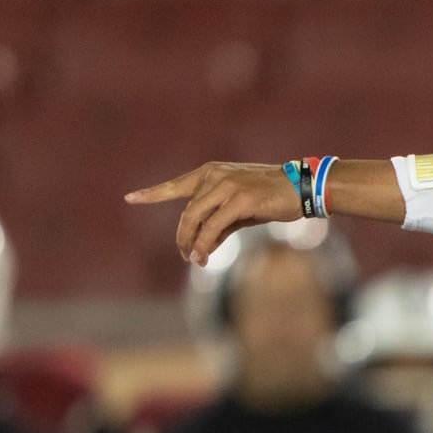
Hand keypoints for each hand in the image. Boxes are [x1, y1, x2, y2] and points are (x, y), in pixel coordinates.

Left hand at [125, 162, 300, 265]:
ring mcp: (227, 186)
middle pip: (186, 211)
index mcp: (212, 173)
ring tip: (193, 259)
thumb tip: (202, 249)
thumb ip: (219, 225)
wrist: (301, 188)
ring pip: (196, 218)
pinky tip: (202, 255)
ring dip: (191, 242)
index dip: (153, 193)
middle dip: (182, 236)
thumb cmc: (272, 198)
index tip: (131, 198)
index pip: (177, 185)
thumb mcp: (241, 211)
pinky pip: (213, 226)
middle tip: (184, 255)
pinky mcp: (240, 199)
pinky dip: (205, 242)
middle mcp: (215, 176)